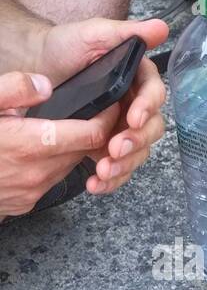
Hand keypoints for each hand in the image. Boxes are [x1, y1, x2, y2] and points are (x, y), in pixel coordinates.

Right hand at [0, 72, 119, 216]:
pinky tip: (39, 152)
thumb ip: (12, 90)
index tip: (111, 104)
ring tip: (64, 130)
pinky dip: (53, 166)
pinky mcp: (25, 204)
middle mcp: (36, 173)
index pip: (90, 134)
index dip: (106, 118)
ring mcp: (31, 192)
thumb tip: (46, 85)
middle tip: (91, 113)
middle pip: (83, 152)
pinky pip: (51, 182)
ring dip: (72, 150)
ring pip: (69, 168)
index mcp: (28, 144)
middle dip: (92, 133)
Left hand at [34, 17, 168, 194]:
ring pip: (138, 152)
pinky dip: (112, 180)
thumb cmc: (64, 47)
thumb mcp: (93, 33)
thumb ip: (126, 32)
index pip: (154, 95)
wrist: (36, 66)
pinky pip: (119, 167)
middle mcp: (136, 105)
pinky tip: (97, 184)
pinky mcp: (107, 146)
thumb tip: (160, 28)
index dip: (147, 108)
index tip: (133, 118)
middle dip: (136, 143)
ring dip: (125, 165)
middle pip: (151, 129)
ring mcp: (123, 128)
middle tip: (116, 149)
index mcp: (138, 79)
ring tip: (103, 172)